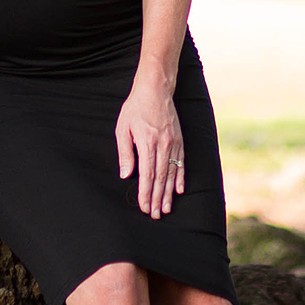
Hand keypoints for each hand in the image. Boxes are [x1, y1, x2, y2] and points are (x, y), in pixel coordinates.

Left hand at [116, 72, 184, 217]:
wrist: (155, 90)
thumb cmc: (135, 108)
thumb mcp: (123, 128)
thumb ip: (125, 153)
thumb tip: (126, 175)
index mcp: (147, 143)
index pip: (147, 175)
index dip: (146, 193)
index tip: (145, 207)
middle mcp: (163, 145)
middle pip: (160, 178)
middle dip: (157, 198)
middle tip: (156, 215)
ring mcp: (173, 143)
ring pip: (171, 173)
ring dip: (169, 193)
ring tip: (167, 208)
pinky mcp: (180, 140)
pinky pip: (181, 162)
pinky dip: (180, 177)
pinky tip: (180, 190)